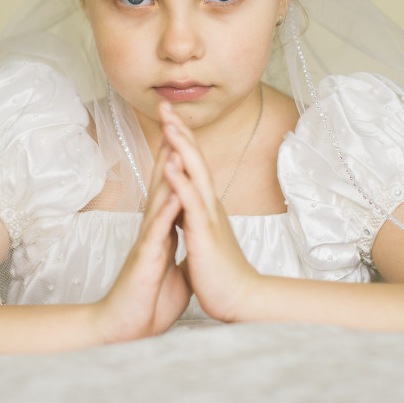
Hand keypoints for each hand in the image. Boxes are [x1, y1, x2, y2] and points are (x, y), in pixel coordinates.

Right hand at [94, 144, 190, 343]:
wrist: (127, 329)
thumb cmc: (147, 302)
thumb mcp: (171, 273)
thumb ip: (178, 253)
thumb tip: (189, 247)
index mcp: (161, 231)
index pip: (170, 187)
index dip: (176, 158)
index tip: (183, 130)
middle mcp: (152, 230)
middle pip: (160, 182)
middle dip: (167, 148)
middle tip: (169, 116)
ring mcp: (147, 242)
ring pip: (158, 199)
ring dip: (166, 171)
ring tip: (174, 141)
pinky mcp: (146, 259)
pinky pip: (157, 232)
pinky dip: (167, 211)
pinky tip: (175, 193)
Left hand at [158, 101, 261, 321]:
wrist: (239, 298)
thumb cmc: (220, 271)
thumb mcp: (203, 237)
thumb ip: (194, 219)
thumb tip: (185, 208)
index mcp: (205, 205)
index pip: (191, 165)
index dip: (179, 139)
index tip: (166, 117)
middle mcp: (209, 204)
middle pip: (194, 158)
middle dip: (178, 130)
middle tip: (164, 105)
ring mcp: (208, 215)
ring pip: (194, 173)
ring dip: (181, 146)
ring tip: (168, 123)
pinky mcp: (205, 231)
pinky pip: (190, 202)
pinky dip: (180, 180)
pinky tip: (170, 163)